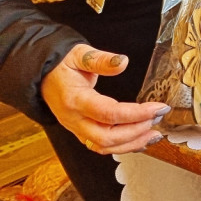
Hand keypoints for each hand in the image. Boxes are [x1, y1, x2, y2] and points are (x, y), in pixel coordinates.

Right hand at [40, 44, 168, 153]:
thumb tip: (122, 62)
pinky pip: (101, 146)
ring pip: (104, 147)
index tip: (159, 108)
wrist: (42, 76)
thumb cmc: (61, 66)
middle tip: (158, 118)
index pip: (109, 114)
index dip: (136, 114)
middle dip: (137, 132)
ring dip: (132, 143)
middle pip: (106, 137)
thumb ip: (101, 59)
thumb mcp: (79, 54)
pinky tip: (141, 140)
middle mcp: (74, 119)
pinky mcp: (81, 131)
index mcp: (74, 100)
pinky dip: (123, 146)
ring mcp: (76, 128)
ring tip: (155, 134)